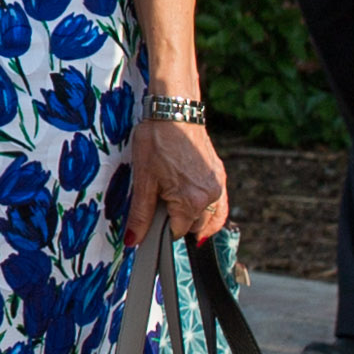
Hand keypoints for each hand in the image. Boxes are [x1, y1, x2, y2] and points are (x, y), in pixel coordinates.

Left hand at [126, 109, 227, 248]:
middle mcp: (210, 197)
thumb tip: (133, 241)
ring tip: (178, 209)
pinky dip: (210, 211)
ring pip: (211, 219)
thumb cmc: (156, 142)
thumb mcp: (143, 180)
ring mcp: (218, 186)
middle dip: (179, 223)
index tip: (154, 219)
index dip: (163, 230)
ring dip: (197, 220)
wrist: (174, 112)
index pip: (177, 233)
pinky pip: (220, 205)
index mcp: (191, 202)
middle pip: (194, 227)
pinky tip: (197, 207)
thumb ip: (140, 215)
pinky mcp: (220, 176)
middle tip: (163, 206)